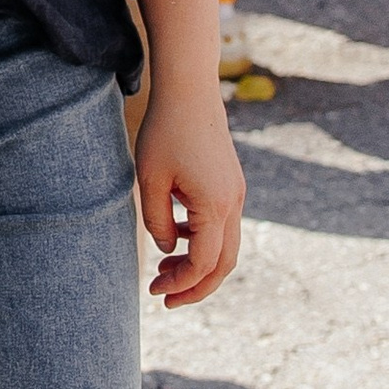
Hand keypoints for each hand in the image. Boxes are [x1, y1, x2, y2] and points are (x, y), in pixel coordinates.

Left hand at [134, 77, 245, 306]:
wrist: (190, 91)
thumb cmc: (166, 131)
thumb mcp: (151, 180)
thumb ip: (157, 222)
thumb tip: (168, 250)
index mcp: (215, 206)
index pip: (203, 264)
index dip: (180, 283)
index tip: (154, 290)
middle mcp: (233, 204)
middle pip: (224, 264)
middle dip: (196, 287)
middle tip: (164, 298)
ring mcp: (236, 194)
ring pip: (227, 247)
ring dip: (200, 265)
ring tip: (165, 270)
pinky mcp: (232, 185)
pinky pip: (224, 226)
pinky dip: (204, 242)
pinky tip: (176, 236)